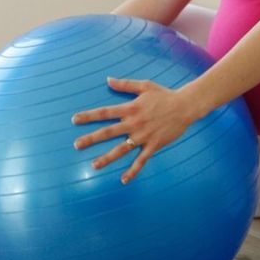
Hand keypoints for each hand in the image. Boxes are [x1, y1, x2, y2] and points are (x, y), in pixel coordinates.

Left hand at [71, 77, 195, 183]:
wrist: (185, 106)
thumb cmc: (164, 94)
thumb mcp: (144, 85)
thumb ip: (125, 84)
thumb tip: (108, 80)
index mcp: (131, 108)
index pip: (105, 112)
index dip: (89, 116)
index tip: (74, 120)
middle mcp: (134, 123)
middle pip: (108, 132)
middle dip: (91, 139)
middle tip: (76, 145)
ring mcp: (143, 136)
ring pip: (121, 149)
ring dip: (107, 158)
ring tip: (93, 165)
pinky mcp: (153, 145)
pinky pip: (141, 161)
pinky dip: (132, 171)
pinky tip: (123, 180)